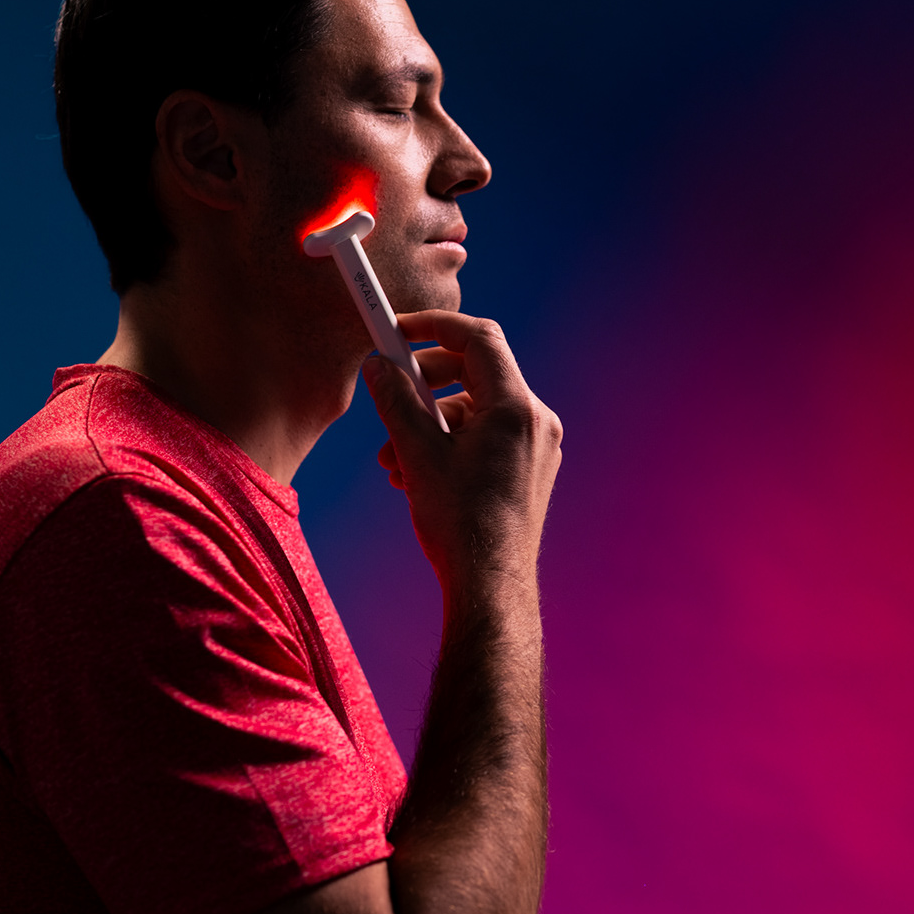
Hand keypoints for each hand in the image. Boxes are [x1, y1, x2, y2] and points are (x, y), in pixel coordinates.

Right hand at [364, 311, 562, 597]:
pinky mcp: (527, 468)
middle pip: (475, 372)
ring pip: (475, 409)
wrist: (489, 587)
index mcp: (515, 408)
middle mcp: (535, 421)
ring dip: (429, 422)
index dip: (435, 326)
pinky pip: (486, 436)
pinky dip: (449, 443)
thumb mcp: (416, 453)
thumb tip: (378, 365)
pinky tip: (414, 473)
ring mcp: (535, 446)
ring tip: (392, 457)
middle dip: (425, 382)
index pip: (479, 338)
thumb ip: (396, 401)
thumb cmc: (458, 523)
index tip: (398, 329)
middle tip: (389, 392)